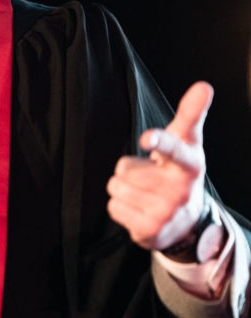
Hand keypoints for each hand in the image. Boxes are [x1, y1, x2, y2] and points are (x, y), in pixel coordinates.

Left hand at [106, 81, 213, 251]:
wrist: (187, 220)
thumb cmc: (180, 170)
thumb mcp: (187, 143)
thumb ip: (191, 114)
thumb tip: (204, 85)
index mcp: (190, 164)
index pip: (173, 149)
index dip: (159, 142)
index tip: (146, 138)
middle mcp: (181, 191)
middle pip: (125, 167)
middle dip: (131, 170)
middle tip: (152, 177)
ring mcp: (166, 214)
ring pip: (116, 186)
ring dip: (124, 188)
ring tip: (146, 193)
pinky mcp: (150, 232)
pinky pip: (113, 207)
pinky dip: (121, 207)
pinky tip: (140, 209)